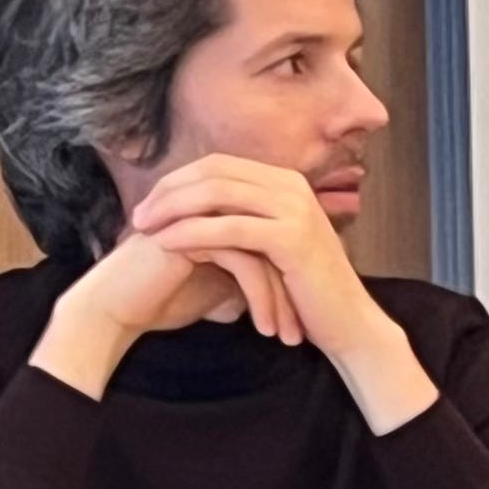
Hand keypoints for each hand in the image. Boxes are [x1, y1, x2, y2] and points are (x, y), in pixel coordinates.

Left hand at [125, 155, 432, 427]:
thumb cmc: (306, 291)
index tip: (149, 205)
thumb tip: (194, 205)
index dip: (177, 180)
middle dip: (168, 192)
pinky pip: (228, 228)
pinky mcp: (292, 238)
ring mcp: (295, 209)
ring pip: (217, 194)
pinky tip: (168, 245)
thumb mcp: (272, 243)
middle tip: (138, 217)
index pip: (218, 165)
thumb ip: (244, 217)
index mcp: (286, 182)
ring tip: (145, 230)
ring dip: (173, 209)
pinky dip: (192, 234)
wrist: (350, 324)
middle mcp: (293, 187)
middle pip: (213, 172)